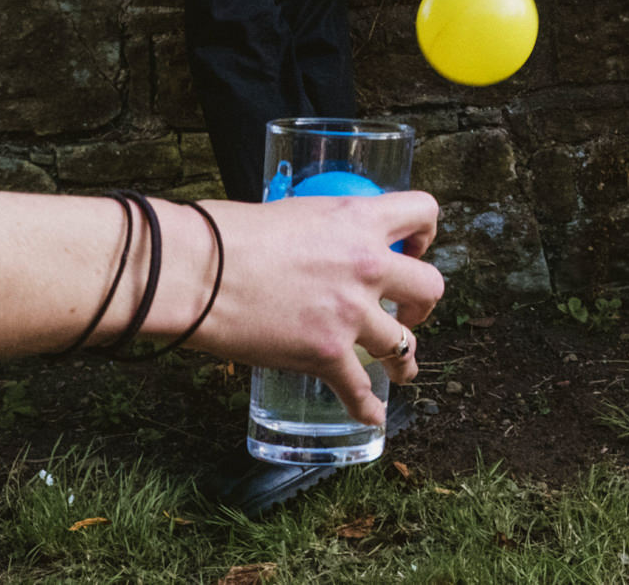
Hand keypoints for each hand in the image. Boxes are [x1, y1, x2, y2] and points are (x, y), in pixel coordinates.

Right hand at [188, 191, 443, 426]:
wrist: (196, 273)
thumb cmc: (227, 234)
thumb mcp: (294, 211)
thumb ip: (323, 229)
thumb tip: (319, 242)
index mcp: (360, 220)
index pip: (423, 212)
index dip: (425, 231)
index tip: (414, 247)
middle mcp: (367, 265)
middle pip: (431, 286)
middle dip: (422, 302)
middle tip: (406, 310)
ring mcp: (350, 313)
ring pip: (404, 344)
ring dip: (405, 358)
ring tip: (400, 367)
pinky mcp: (326, 354)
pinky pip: (359, 389)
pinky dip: (367, 408)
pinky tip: (372, 417)